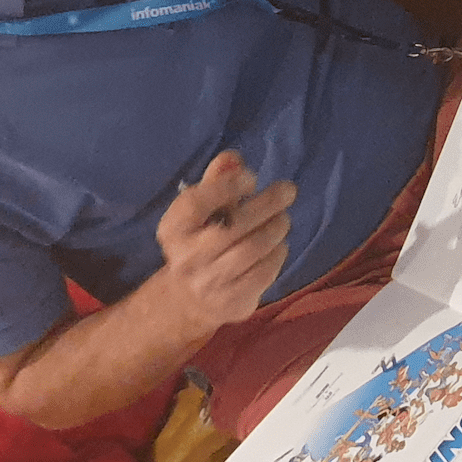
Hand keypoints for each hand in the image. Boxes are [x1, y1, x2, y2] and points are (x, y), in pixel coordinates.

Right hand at [155, 151, 295, 331]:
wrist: (190, 300)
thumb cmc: (199, 243)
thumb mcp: (199, 213)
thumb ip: (215, 182)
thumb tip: (233, 159)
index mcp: (173, 230)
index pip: (195, 203)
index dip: (225, 186)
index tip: (251, 178)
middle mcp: (186, 258)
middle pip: (230, 227)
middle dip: (264, 205)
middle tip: (287, 190)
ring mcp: (209, 284)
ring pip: (250, 250)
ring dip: (275, 229)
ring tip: (283, 219)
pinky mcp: (231, 303)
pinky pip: (262, 274)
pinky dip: (276, 255)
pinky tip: (279, 245)